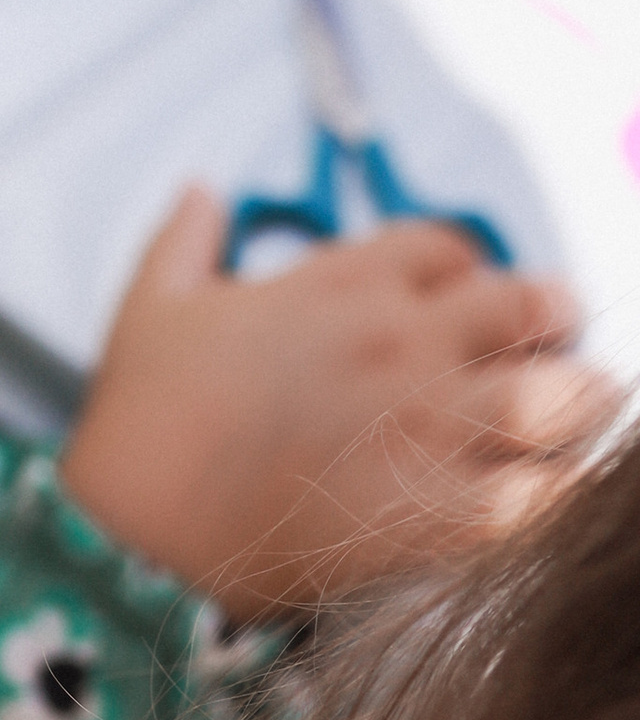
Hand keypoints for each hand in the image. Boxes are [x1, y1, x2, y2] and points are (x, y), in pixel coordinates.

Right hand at [58, 185, 612, 614]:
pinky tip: (558, 493)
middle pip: (531, 304)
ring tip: (579, 416)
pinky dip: (567, 491)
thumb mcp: (150, 304)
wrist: (138, 532)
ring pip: (564, 394)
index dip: (470, 271)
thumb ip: (185, 236)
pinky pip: (548, 495)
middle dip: (551, 321)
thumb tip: (201, 187)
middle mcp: (403, 343)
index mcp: (341, 285)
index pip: (453, 248)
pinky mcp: (442, 512)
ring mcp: (431, 426)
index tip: (464, 302)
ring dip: (581, 400)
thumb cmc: (143, 419)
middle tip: (549, 348)